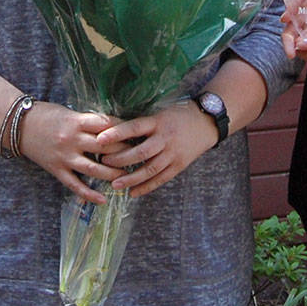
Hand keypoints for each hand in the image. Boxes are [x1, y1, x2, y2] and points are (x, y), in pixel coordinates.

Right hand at [17, 101, 125, 204]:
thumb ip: (87, 121)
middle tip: (137, 156)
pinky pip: (75, 185)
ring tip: (126, 177)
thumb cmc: (46, 114)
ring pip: (94, 169)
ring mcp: (64, 156)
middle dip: (123, 152)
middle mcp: (72, 139)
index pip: (106, 125)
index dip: (123, 129)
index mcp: (76, 121)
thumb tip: (112, 127)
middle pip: (104, 148)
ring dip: (112, 174)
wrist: (18, 125)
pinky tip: (103, 200)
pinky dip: (89, 194)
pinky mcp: (56, 169)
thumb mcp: (68, 112)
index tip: (135, 133)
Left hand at [94, 101, 217, 197]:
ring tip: (115, 184)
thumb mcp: (161, 112)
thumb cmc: (179, 114)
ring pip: (150, 169)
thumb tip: (114, 129)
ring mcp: (174, 153)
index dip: (117, 133)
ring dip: (131, 178)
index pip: (135, 127)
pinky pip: (161, 179)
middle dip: (121, 158)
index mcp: (159, 122)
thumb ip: (143, 123)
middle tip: (103, 161)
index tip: (100, 139)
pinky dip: (147, 187)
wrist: (207, 122)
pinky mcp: (179, 165)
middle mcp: (166, 138)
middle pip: (141, 152)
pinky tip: (133, 193)